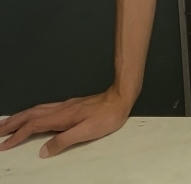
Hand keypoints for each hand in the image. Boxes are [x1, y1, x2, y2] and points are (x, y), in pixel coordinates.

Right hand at [0, 85, 131, 158]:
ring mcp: (64, 106)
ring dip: (19, 117)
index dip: (17, 136)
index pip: (33, 126)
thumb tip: (43, 151)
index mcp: (61, 117)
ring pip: (36, 110)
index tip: (4, 144)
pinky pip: (44, 108)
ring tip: (8, 123)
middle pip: (30, 115)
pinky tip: (32, 115)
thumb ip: (63, 141)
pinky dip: (31, 113)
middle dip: (12, 123)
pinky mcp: (69, 106)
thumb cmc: (106, 116)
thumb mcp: (86, 132)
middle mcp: (60, 109)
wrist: (120, 98)